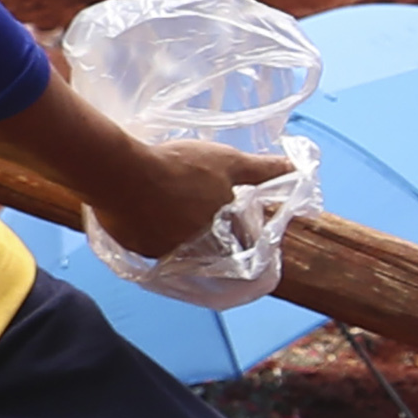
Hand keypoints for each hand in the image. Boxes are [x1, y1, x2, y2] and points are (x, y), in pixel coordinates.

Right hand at [83, 134, 290, 264]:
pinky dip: (155, 229)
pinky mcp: (139, 251)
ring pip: (184, 245)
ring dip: (183, 230)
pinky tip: (150, 208)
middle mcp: (199, 254)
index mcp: (225, 237)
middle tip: (201, 201)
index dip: (245, 223)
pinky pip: (154, 243)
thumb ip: (264, 170)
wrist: (121, 174)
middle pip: (216, 245)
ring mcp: (167, 255)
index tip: (239, 209)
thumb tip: (296, 169)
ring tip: (175, 202)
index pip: (246, 240)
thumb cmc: (179, 167)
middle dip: (215, 228)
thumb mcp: (228, 162)